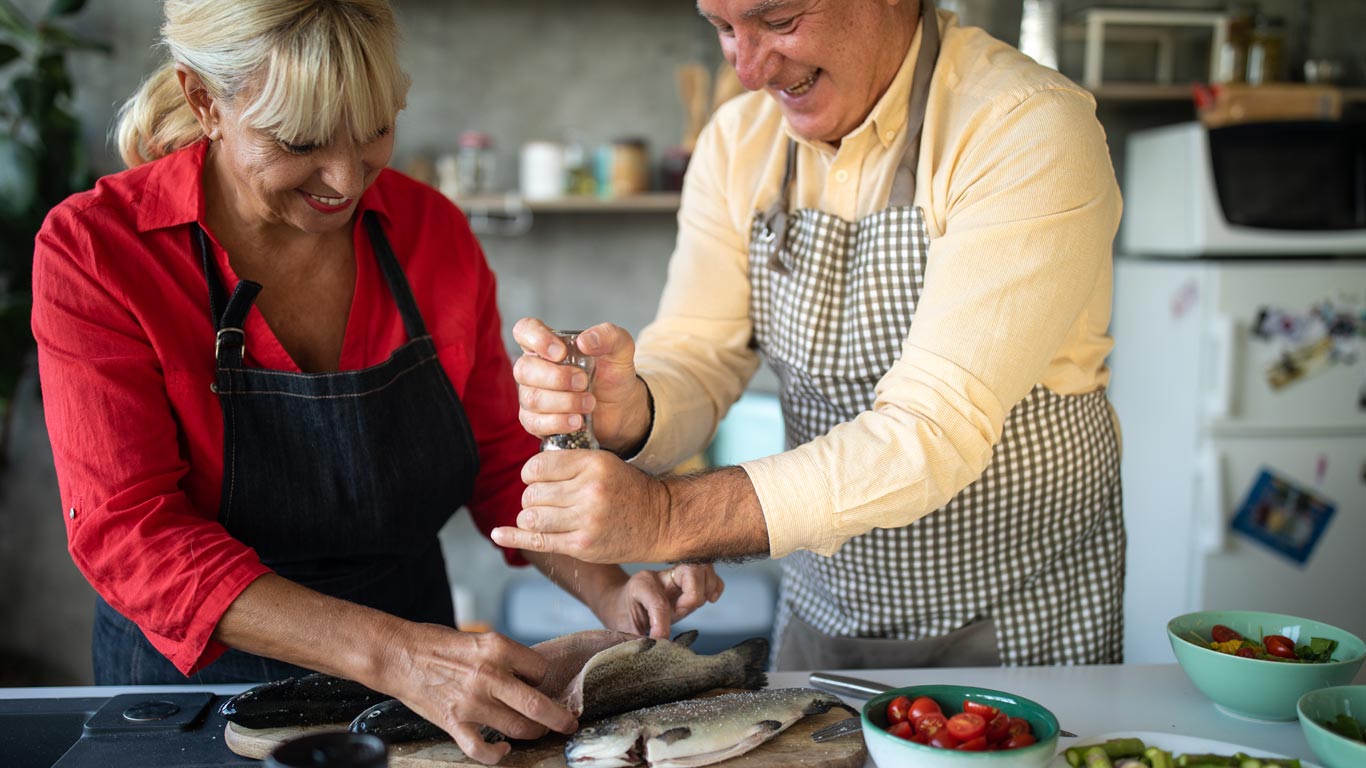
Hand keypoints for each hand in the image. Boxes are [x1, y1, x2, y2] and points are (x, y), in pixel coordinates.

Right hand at [379, 623, 576, 764]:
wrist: (398, 654)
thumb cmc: (437, 644)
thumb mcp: (479, 640)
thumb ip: (505, 658)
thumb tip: (531, 679)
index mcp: (497, 648)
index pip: (540, 670)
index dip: (543, 679)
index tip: (539, 684)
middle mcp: (488, 675)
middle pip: (538, 705)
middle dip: (560, 718)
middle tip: (569, 722)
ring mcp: (471, 702)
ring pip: (518, 728)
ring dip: (533, 733)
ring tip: (537, 732)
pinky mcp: (454, 723)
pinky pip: (482, 750)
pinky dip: (497, 755)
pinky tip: (504, 750)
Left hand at [493, 449, 669, 563]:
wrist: (659, 521)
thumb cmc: (627, 490)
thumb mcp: (604, 463)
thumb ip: (569, 464)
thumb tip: (528, 472)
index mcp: (593, 464)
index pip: (538, 467)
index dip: (531, 474)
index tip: (537, 480)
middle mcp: (589, 491)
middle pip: (532, 493)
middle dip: (532, 498)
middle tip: (547, 501)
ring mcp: (586, 520)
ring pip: (531, 517)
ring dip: (530, 517)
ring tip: (543, 517)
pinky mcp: (582, 545)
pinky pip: (537, 540)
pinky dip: (513, 537)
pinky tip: (498, 534)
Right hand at [512, 318, 650, 452]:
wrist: (621, 408)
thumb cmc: (612, 374)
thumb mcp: (620, 349)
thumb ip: (608, 336)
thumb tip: (584, 341)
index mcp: (548, 345)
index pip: (524, 331)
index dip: (536, 339)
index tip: (561, 352)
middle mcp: (534, 368)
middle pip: (523, 369)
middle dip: (557, 378)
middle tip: (584, 382)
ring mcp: (531, 395)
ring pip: (531, 398)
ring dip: (564, 402)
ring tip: (589, 403)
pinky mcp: (535, 421)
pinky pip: (534, 422)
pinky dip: (558, 422)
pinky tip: (577, 421)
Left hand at [594, 565, 725, 637]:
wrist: (620, 602)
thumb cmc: (623, 615)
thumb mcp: (624, 628)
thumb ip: (639, 639)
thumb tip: (657, 649)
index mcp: (641, 585)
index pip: (660, 602)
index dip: (662, 625)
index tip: (660, 640)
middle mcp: (660, 575)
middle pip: (690, 571)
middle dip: (692, 597)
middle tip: (679, 613)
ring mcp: (676, 574)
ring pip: (703, 569)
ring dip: (704, 591)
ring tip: (690, 607)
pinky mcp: (688, 578)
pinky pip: (710, 574)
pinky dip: (714, 587)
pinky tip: (708, 600)